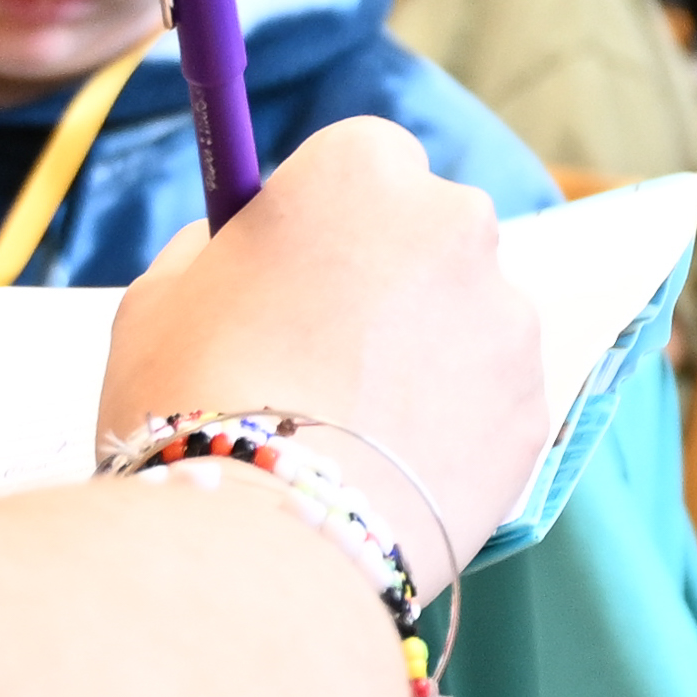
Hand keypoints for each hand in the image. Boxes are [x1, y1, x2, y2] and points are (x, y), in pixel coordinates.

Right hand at [97, 116, 540, 575]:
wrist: (268, 534)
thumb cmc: (193, 398)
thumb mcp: (161, 295)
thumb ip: (212, 247)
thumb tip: (233, 245)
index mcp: (363, 168)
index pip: (364, 161)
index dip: (327, 217)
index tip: (296, 267)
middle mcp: (456, 221)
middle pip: (428, 235)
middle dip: (387, 280)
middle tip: (321, 355)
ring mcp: (508, 315)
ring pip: (464, 320)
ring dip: (423, 356)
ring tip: (348, 433)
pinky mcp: (535, 406)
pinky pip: (488, 400)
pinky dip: (452, 426)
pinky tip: (387, 472)